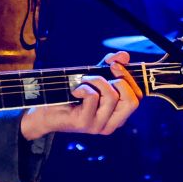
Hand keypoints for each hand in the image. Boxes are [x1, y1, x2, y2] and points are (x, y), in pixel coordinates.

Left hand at [20, 51, 141, 139]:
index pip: (138, 97)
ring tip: (83, 81)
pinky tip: (75, 91)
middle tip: (104, 70)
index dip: (129, 78)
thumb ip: (109, 67)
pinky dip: (83, 87)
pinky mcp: (85, 123)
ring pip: (112, 96)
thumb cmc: (70, 94)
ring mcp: (99, 126)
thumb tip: (124, 55)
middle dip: (120, 80)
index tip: (115, 65)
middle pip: (132, 101)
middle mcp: (112, 124)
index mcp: (118, 115)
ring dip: (96, 80)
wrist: (44, 111)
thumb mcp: (92, 78)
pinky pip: (92, 97)